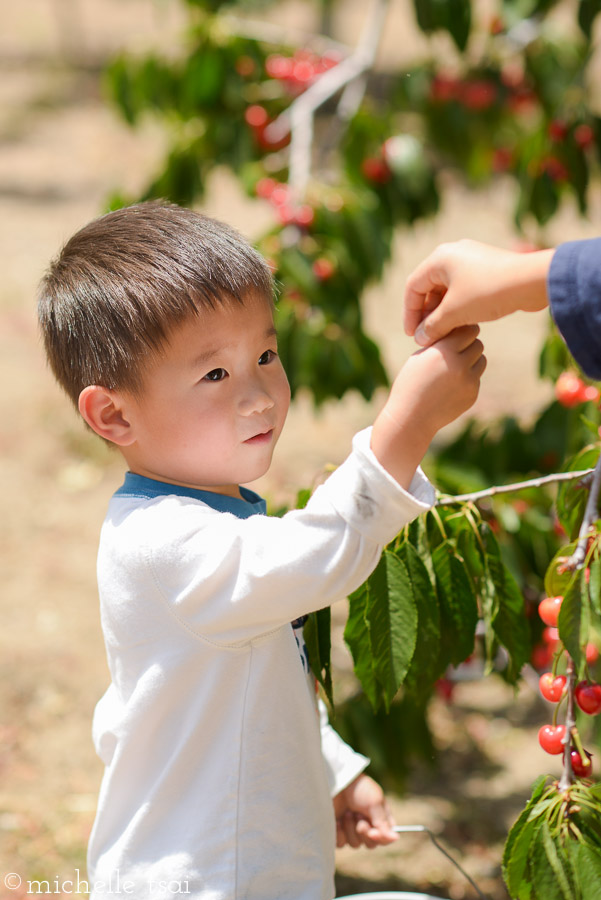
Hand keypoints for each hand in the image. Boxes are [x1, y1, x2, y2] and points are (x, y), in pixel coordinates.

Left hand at [333, 773, 397, 848]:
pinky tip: (338, 820)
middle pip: (371, 844)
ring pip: (355, 844)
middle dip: (364, 832)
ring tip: (347, 812)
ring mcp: (350, 829)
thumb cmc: (358, 788)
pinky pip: (341, 843)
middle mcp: (366, 825)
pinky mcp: (337, 831)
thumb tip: (396, 838)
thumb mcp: (374, 802)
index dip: (381, 838)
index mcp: (379, 818)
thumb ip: (383, 823)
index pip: (385, 838)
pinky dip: (339, 833)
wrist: (335, 781)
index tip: (373, 832)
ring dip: (351, 829)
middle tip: (358, 816)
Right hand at [371, 326, 485, 487]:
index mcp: (444, 351)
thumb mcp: (420, 356)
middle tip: (456, 350)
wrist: (411, 417)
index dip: (462, 330)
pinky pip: (477, 378)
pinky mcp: (472, 395)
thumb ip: (441, 342)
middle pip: (478, 344)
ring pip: (482, 360)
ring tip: (453, 367)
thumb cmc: (411, 382)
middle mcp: (460, 365)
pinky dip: (467, 378)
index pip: (468, 330)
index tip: (456, 333)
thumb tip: (462, 329)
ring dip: (471, 360)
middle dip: (468, 345)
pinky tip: (450, 385)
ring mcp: (469, 382)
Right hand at [403, 239, 553, 346]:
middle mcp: (452, 253)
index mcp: (439, 258)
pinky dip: (457, 305)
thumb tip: (419, 339)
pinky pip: (462, 288)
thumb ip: (432, 327)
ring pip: (446, 289)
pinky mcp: (485, 267)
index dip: (410, 314)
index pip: (413, 288)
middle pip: (428, 287)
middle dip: (426, 314)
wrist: (531, 281)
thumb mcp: (455, 313)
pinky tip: (461, 324)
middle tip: (427, 336)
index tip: (412, 335)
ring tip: (443, 333)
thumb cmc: (489, 292)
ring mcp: (470, 259)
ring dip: (442, 312)